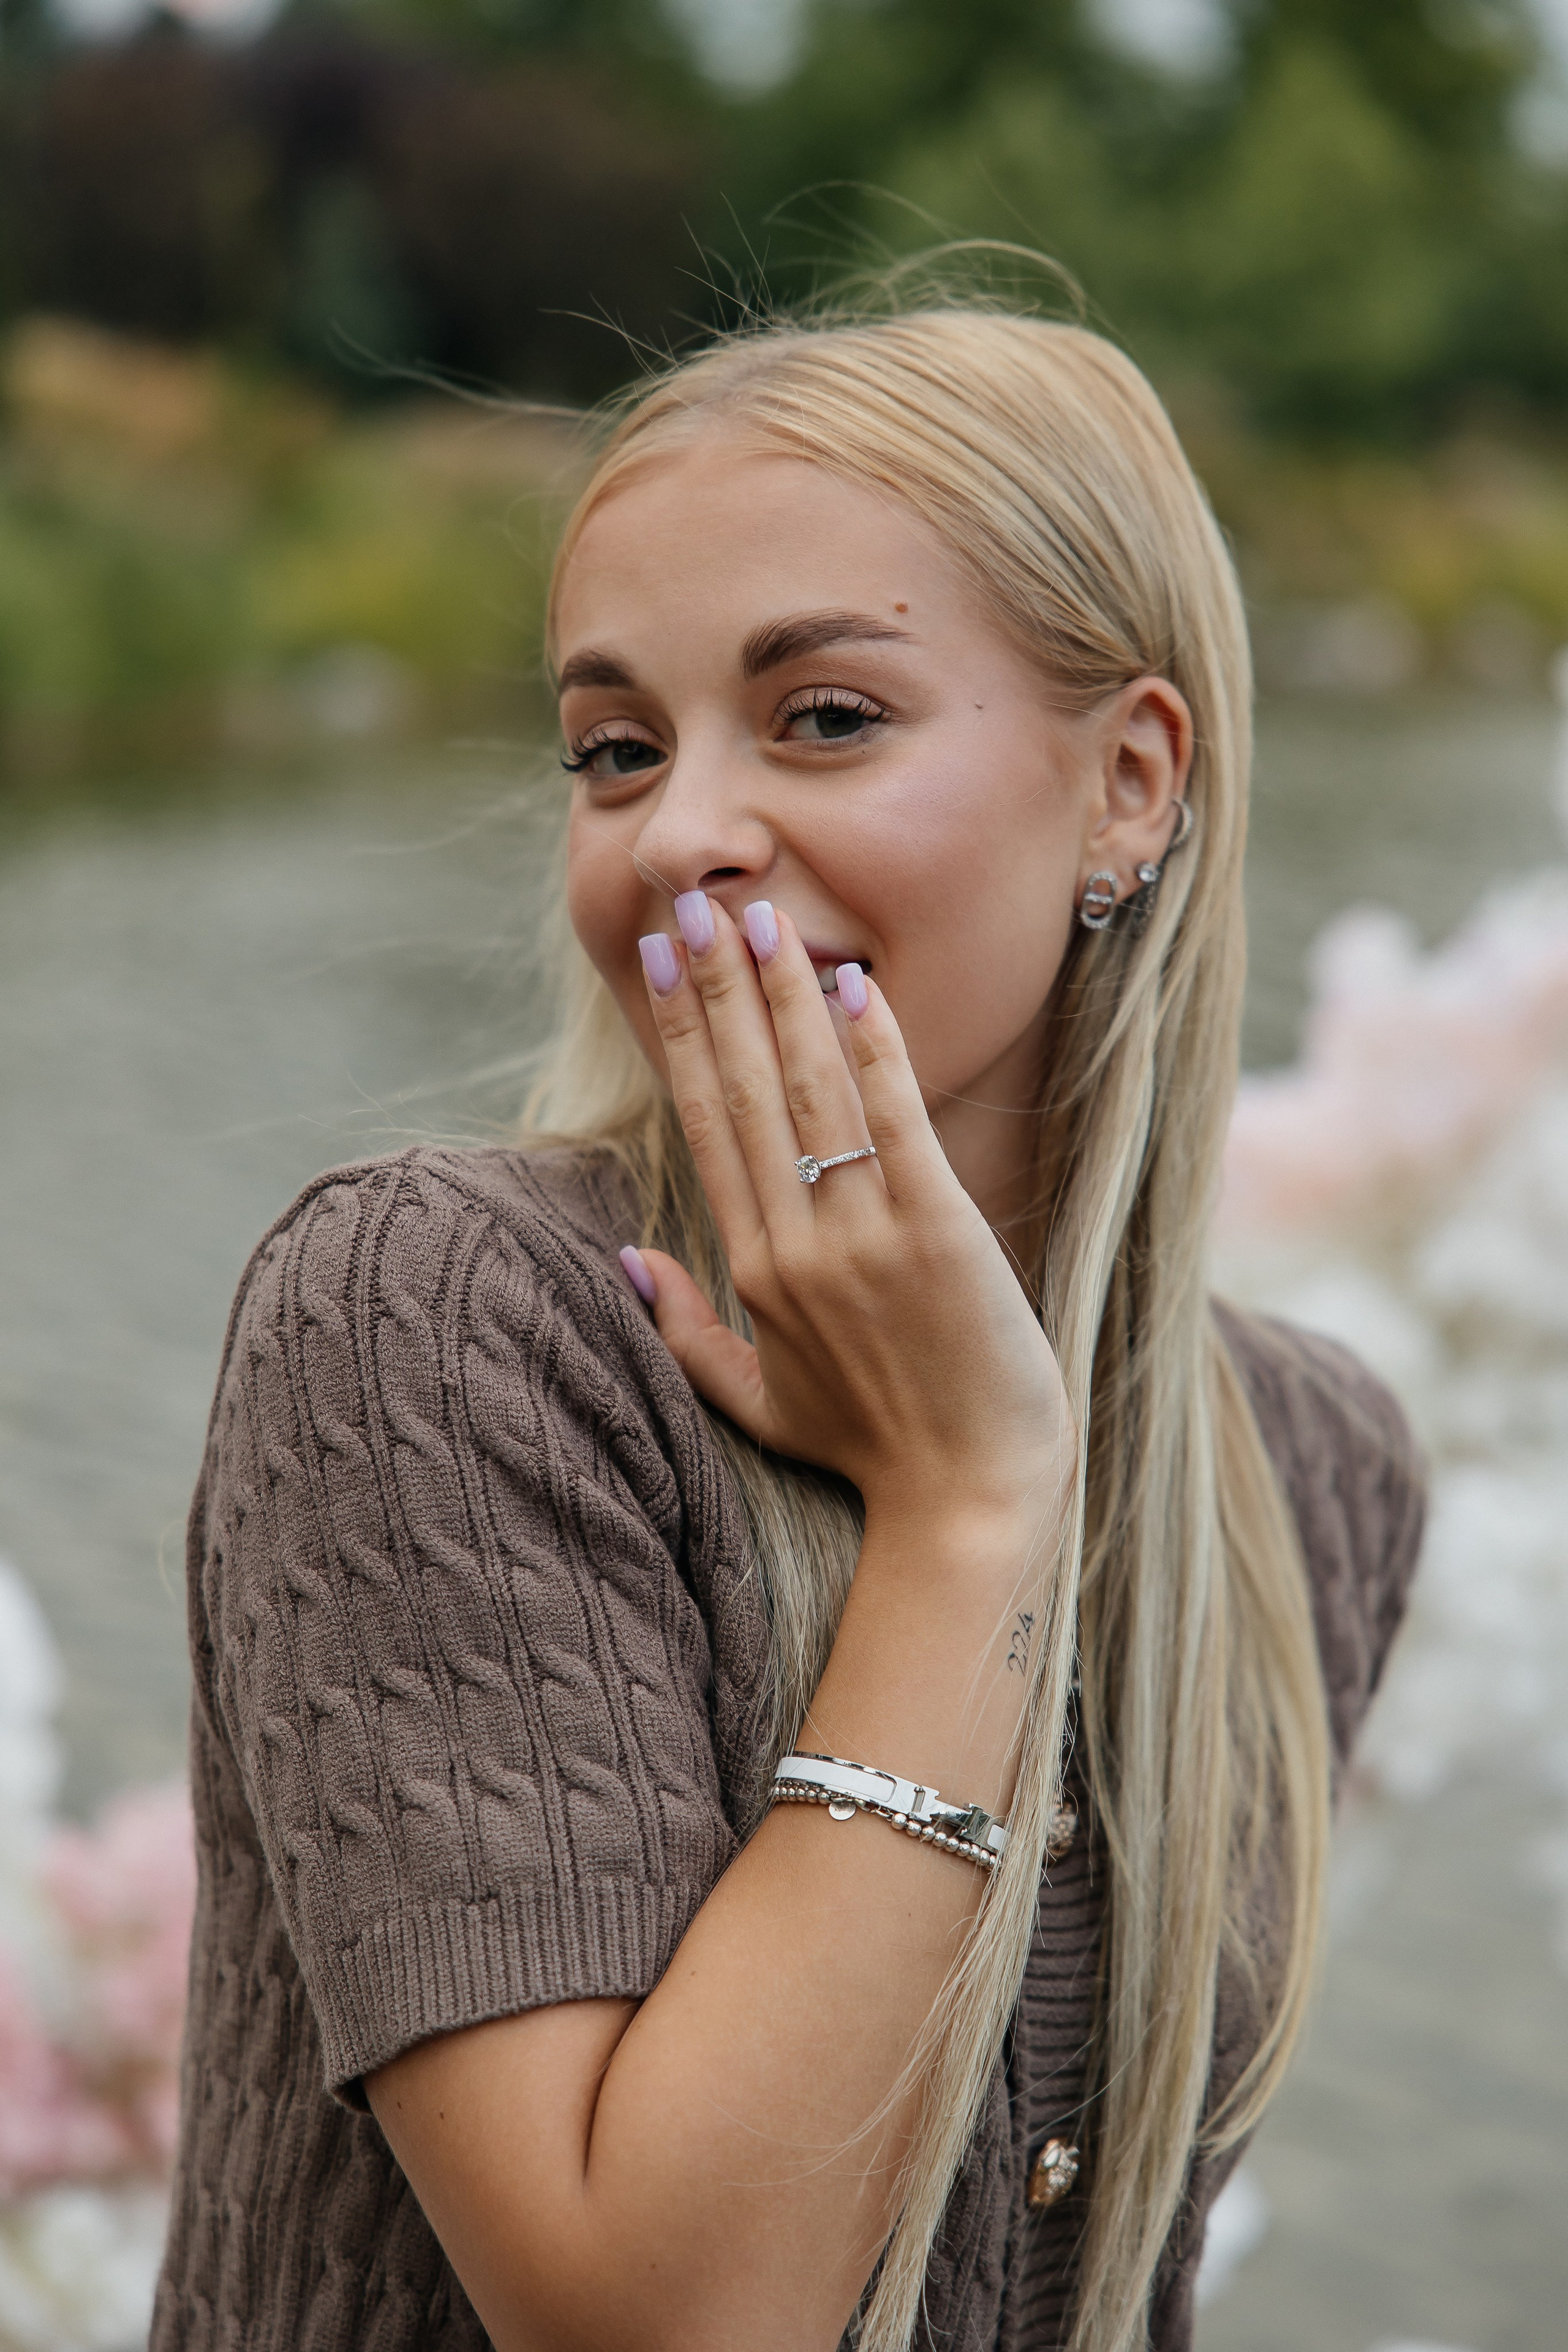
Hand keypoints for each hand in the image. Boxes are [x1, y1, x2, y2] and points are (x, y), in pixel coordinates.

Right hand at [627, 894, 1072, 1535]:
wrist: (968, 1493)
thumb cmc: (868, 1447)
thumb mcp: (757, 1402)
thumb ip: (686, 1329)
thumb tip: (625, 1256)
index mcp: (753, 1270)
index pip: (707, 1124)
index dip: (680, 1036)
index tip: (656, 964)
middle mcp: (797, 1243)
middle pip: (747, 1091)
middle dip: (716, 992)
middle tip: (694, 908)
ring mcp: (865, 1236)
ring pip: (813, 1092)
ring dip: (784, 998)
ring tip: (759, 922)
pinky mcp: (938, 1231)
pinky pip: (895, 1119)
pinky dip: (873, 1048)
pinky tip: (851, 985)